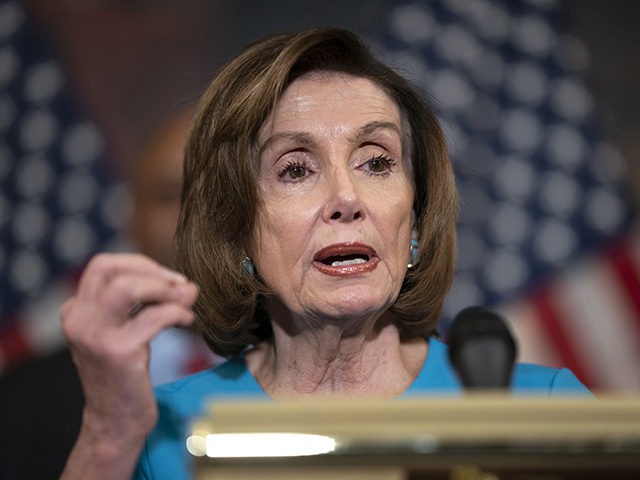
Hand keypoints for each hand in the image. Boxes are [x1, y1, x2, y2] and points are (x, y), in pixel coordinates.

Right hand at [60, 253, 197, 478]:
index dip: (140, 264)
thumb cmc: (124, 375)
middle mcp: (79, 320)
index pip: (103, 265)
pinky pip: (155, 316)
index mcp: (75, 311)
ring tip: (183, 300)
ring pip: (128, 287)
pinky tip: (187, 321)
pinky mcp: (119, 352)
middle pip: (109, 267)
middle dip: (150, 269)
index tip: (167, 278)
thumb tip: (186, 284)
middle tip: (177, 284)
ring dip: (163, 288)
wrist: (115, 421)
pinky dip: (178, 312)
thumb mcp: (128, 331)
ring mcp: (96, 336)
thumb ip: (147, 303)